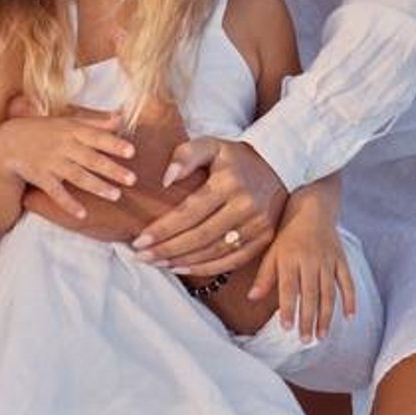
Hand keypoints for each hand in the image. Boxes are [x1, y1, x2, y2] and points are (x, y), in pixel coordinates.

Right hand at [0, 111, 135, 221]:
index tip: (131, 151)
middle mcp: (63, 146)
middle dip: (111, 169)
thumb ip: (95, 122)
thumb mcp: (68, 121)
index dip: (113, 144)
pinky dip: (68, 204)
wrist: (9, 141)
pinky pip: (56, 192)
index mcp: (72, 131)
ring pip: (77, 176)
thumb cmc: (44, 130)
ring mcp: (51, 163)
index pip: (96, 137)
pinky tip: (82, 214)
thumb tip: (121, 118)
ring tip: (115, 196)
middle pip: (91, 159)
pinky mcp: (41, 178)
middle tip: (132, 179)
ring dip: (97, 186)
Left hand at [131, 137, 285, 279]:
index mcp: (230, 182)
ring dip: (182, 262)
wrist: (276, 168)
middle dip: (167, 250)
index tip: (139, 241)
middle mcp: (247, 205)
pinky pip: (232, 261)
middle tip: (142, 257)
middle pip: (199, 236)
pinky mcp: (265, 239)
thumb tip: (166, 180)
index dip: (162, 230)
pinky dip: (205, 269)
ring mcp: (259, 225)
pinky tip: (182, 268)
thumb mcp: (211, 145)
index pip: (189, 212)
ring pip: (214, 253)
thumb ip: (185, 155)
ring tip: (158, 264)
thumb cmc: (234, 158)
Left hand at [250, 193, 355, 342]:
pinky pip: (347, 282)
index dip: (288, 308)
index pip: (288, 288)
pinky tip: (350, 317)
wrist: (313, 206)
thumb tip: (252, 298)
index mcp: (290, 259)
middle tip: (306, 340)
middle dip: (308, 319)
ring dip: (326, 316)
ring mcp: (328, 261)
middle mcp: (310, 261)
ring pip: (329, 292)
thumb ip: (264, 276)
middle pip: (310, 294)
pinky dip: (350, 299)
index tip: (287, 328)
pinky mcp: (341, 260)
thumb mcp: (271, 250)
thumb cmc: (287, 232)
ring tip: (321, 336)